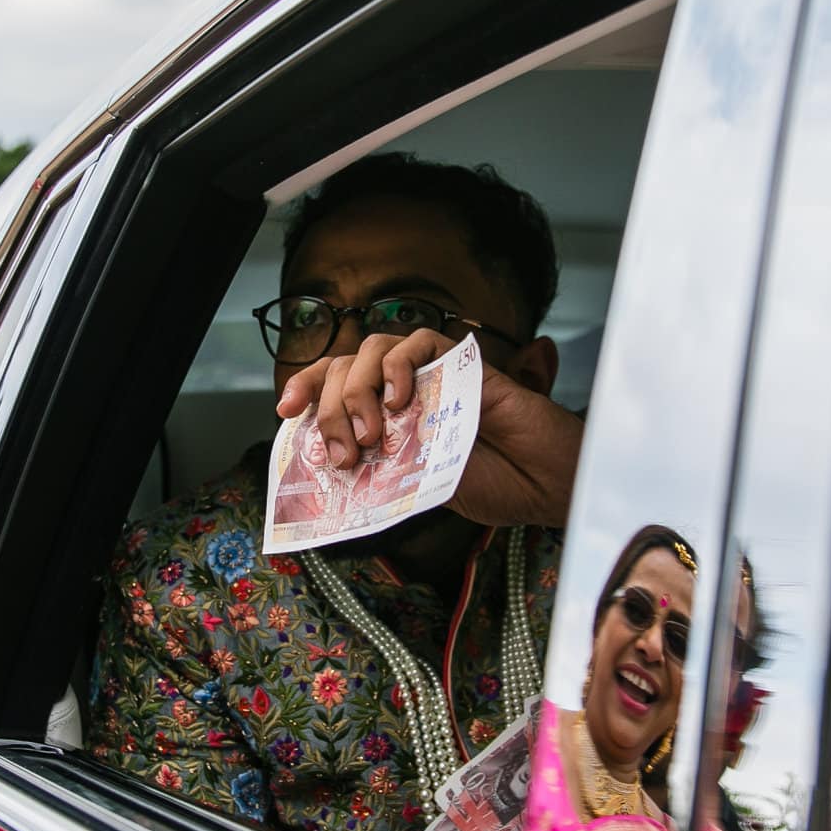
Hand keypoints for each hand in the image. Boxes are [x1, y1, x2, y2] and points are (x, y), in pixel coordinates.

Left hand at [275, 330, 583, 527]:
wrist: (544, 485)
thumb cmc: (493, 488)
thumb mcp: (417, 490)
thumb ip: (379, 472)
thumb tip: (329, 469)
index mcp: (389, 418)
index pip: (335, 387)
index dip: (306, 390)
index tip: (285, 412)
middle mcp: (405, 391)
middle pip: (345, 368)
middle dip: (330, 409)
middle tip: (343, 452)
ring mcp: (432, 375)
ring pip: (373, 348)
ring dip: (358, 389)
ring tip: (371, 433)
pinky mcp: (461, 365)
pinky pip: (420, 341)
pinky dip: (400, 364)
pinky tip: (400, 398)